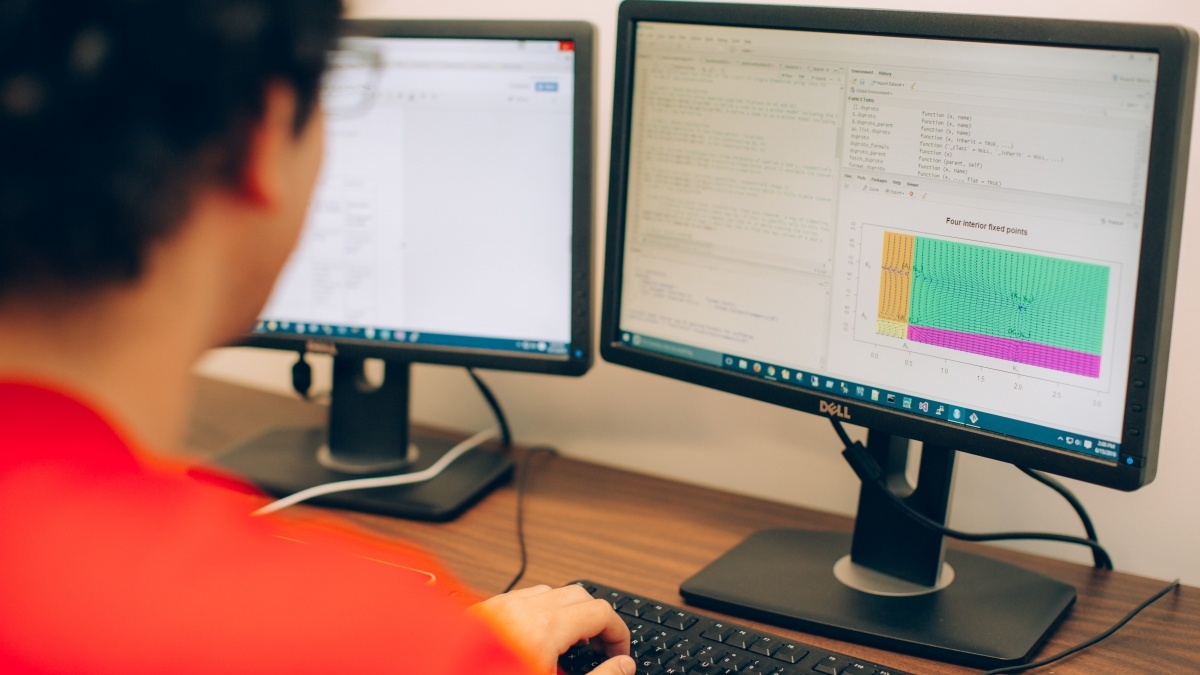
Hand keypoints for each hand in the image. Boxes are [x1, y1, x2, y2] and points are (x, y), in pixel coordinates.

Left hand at [470, 584, 632, 674]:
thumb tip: (623, 665)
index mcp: (544, 629)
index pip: (601, 612)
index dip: (618, 633)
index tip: (619, 654)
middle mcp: (521, 609)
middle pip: (579, 594)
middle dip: (595, 619)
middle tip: (598, 650)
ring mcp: (499, 606)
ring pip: (549, 592)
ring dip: (567, 612)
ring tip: (568, 646)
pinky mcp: (481, 611)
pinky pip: (521, 597)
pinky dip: (539, 611)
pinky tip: (537, 638)